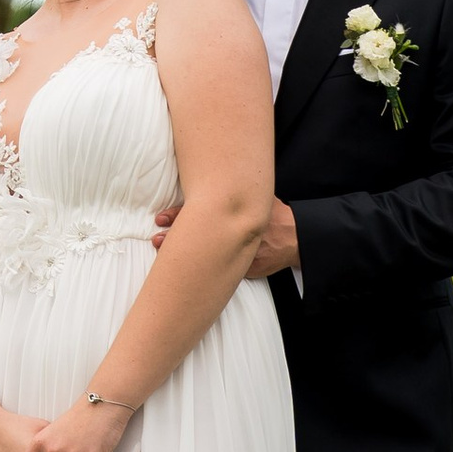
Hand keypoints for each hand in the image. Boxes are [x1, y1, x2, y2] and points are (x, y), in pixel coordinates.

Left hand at [152, 199, 297, 279]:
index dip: (177, 215)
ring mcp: (237, 253)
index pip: (199, 212)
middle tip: (157, 239)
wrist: (295, 239)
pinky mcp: (243, 269)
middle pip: (196, 235)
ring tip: (163, 253)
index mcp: (232, 214)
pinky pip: (219, 271)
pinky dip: (203, 272)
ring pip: (203, 256)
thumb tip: (211, 177)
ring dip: (182, 255)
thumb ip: (235, 193)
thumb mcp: (256, 198)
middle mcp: (232, 233)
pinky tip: (188, 274)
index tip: (161, 218)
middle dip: (173, 238)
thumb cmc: (274, 216)